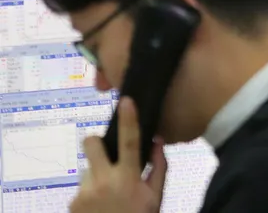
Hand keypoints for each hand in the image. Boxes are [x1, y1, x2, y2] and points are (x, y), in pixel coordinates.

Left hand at [71, 97, 166, 212]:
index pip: (129, 142)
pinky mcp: (73, 203)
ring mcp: (85, 192)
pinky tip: (100, 206)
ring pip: (89, 169)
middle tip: (105, 154)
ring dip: (98, 175)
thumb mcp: (156, 197)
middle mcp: (104, 182)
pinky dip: (91, 193)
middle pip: (91, 145)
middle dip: (96, 143)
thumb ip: (159, 168)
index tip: (126, 101)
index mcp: (128, 178)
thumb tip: (158, 141)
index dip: (128, 120)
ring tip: (109, 195)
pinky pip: (83, 188)